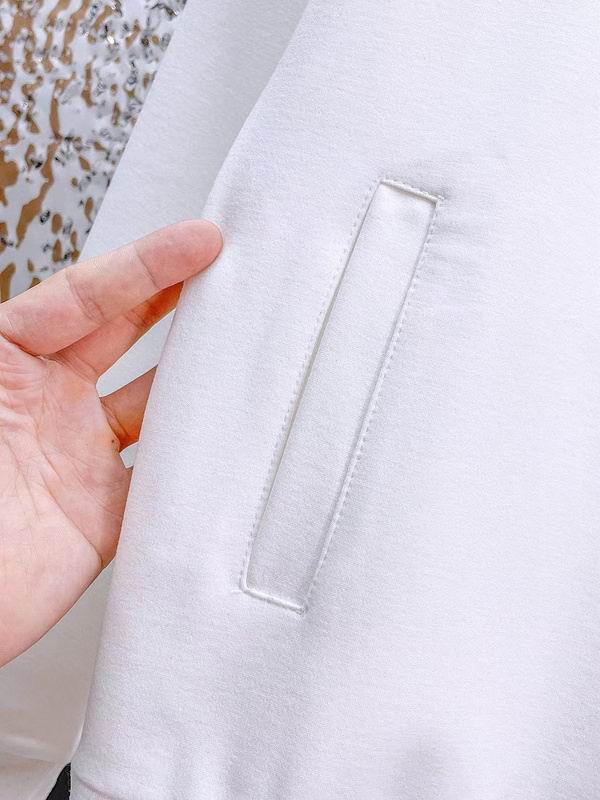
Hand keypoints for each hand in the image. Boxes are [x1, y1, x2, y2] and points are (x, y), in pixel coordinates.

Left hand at [0, 220, 221, 665]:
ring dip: (196, 380)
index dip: (144, 266)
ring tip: (241, 350)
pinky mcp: (104, 516)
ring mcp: (80, 459)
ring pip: (155, 404)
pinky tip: (227, 439)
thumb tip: (45, 310)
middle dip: (177, 301)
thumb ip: (4, 353)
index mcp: (6, 365)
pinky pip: (164, 478)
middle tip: (229, 274)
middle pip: (126, 336)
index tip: (197, 242)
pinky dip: (198, 461)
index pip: (84, 298)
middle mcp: (48, 405)